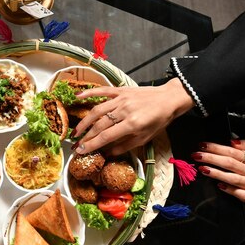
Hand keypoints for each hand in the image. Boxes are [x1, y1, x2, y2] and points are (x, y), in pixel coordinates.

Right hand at [71, 78, 193, 155]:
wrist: (169, 99)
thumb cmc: (159, 120)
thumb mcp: (145, 138)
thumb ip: (124, 146)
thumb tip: (106, 153)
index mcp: (132, 124)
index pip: (106, 137)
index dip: (91, 145)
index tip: (80, 151)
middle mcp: (125, 111)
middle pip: (99, 125)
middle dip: (85, 137)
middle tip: (75, 145)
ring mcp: (122, 99)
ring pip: (97, 110)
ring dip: (84, 122)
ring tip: (76, 132)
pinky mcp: (121, 90)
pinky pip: (102, 91)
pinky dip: (89, 93)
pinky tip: (77, 97)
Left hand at [191, 139, 244, 201]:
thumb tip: (232, 141)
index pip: (231, 151)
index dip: (216, 148)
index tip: (202, 145)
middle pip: (228, 163)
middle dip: (211, 158)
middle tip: (196, 155)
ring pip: (230, 178)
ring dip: (215, 173)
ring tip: (202, 168)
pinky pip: (235, 193)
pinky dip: (227, 189)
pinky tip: (217, 185)